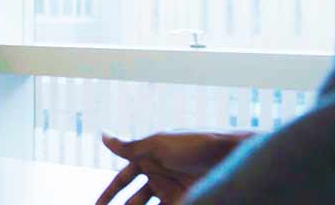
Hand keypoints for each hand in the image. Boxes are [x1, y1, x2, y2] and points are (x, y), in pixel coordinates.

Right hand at [95, 131, 254, 204]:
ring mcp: (173, 191)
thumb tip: (102, 136)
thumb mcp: (157, 144)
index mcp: (149, 159)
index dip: (109, 194)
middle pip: (134, 200)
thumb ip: (128, 147)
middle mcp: (160, 177)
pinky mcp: (187, 200)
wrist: (231, 155)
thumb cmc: (194, 144)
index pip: (122, 180)